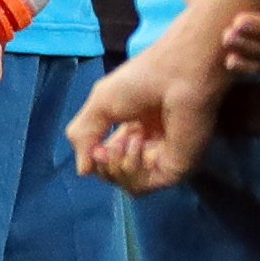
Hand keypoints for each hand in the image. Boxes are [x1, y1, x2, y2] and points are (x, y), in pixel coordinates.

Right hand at [67, 26, 223, 194]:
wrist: (177, 73)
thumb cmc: (142, 80)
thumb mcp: (99, 104)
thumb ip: (83, 137)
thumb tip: (83, 172)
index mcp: (133, 129)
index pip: (109, 159)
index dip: (97, 157)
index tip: (96, 145)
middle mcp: (149, 146)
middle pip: (116, 176)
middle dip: (104, 164)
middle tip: (107, 146)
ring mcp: (164, 159)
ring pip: (129, 186)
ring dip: (117, 168)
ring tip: (128, 140)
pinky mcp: (176, 168)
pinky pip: (144, 187)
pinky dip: (131, 171)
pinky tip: (137, 145)